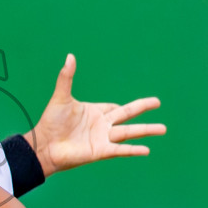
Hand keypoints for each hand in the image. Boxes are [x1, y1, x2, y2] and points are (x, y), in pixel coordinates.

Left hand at [27, 54, 165, 175]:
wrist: (44, 145)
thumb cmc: (51, 122)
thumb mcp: (61, 97)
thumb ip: (67, 77)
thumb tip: (70, 56)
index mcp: (94, 112)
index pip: (114, 108)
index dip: (121, 106)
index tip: (134, 106)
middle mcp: (101, 125)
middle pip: (127, 115)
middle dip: (143, 108)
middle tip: (158, 102)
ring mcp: (103, 138)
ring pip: (129, 132)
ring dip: (146, 130)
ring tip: (163, 129)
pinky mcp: (100, 151)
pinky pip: (120, 149)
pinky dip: (133, 150)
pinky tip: (146, 150)